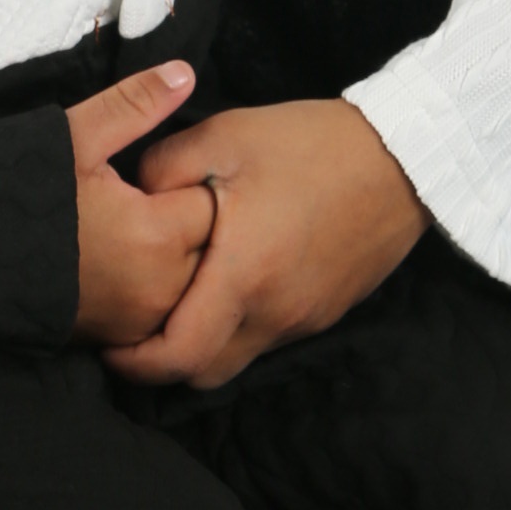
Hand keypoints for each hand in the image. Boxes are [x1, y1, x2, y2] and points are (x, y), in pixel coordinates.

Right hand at [68, 62, 216, 345]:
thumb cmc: (21, 192)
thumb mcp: (77, 136)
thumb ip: (138, 104)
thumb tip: (186, 72)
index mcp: (156, 234)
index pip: (218, 205)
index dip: (200, 184)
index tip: (175, 173)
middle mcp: (159, 287)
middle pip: (215, 252)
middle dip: (201, 224)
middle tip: (166, 199)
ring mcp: (140, 321)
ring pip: (195, 287)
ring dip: (186, 260)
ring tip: (152, 231)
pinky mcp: (121, 340)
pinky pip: (167, 315)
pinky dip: (164, 291)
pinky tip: (135, 265)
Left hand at [104, 99, 428, 391]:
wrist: (403, 156)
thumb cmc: (311, 143)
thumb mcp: (226, 136)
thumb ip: (164, 168)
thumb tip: (129, 194)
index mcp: (245, 274)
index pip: (177, 355)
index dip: (133, 361)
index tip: (108, 340)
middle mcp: (276, 312)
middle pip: (203, 373)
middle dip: (160, 363)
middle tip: (133, 330)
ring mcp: (305, 318)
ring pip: (237, 360)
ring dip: (201, 345)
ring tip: (176, 306)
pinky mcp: (325, 312)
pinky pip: (268, 339)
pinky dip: (237, 329)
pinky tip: (227, 287)